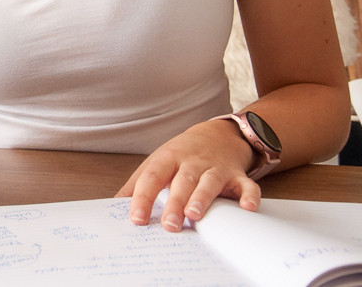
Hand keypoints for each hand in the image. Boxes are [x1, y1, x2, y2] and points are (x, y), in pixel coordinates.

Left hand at [116, 119, 260, 230]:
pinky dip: (249, 196)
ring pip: (209, 182)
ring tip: (194, 215)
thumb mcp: (156, 163)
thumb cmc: (182, 154)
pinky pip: (246, 185)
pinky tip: (247, 208)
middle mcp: (191, 162)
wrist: (218, 134)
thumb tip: (112, 205)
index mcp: (168, 159)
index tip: (137, 219)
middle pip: (181, 182)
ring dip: (202, 198)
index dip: (143, 197)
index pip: (152, 177)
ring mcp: (215, 167)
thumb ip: (137, 184)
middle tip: (169, 226)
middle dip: (174, 203)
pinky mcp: (237, 175)